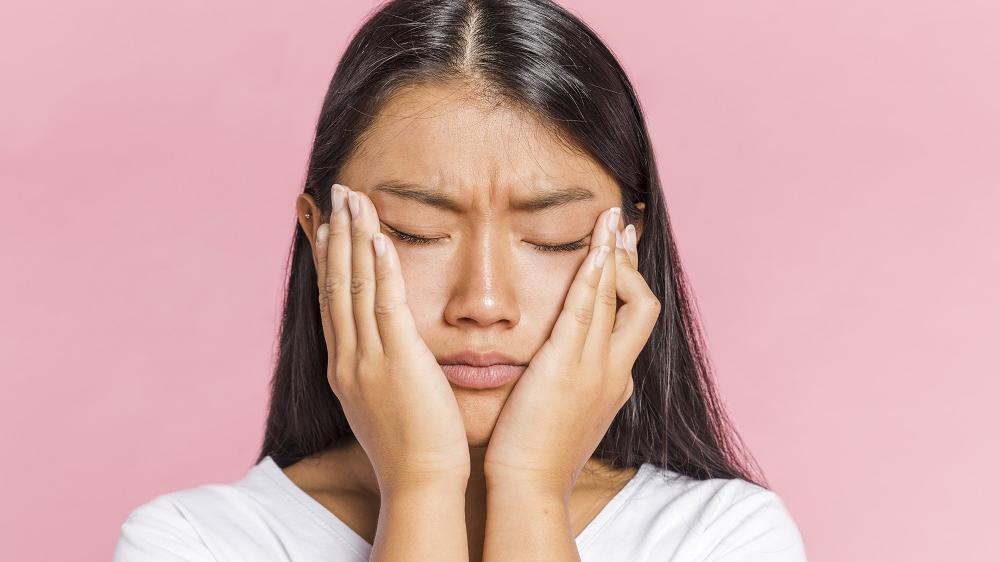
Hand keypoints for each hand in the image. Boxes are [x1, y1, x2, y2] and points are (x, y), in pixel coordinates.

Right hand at [313, 183, 469, 494]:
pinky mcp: (398, 362)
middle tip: (338, 194)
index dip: (330, 260)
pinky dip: (380, 268)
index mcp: (344, 368)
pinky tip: (380, 238)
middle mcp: (348, 358)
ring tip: (355, 198)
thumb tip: (386, 352)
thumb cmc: (410, 448)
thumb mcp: (383, 403)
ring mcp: (368, 359)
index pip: (332, 302)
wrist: (419, 482)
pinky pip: (386, 305)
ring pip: (356, 287)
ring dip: (355, 238)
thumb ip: (380, 371)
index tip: (331, 226)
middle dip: (337, 235)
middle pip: (336, 285)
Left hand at [482, 206, 658, 495]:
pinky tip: (595, 248)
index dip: (631, 284)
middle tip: (623, 227)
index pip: (633, 322)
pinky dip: (595, 276)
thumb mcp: (569, 414)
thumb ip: (573, 386)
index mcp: (615, 382)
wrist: (531, 486)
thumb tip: (565, 368)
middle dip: (633, 262)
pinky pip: (587, 310)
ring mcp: (595, 367)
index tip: (622, 256)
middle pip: (641, 304)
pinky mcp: (567, 365)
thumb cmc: (539, 455)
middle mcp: (614, 370)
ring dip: (616, 254)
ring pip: (618, 299)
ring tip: (611, 219)